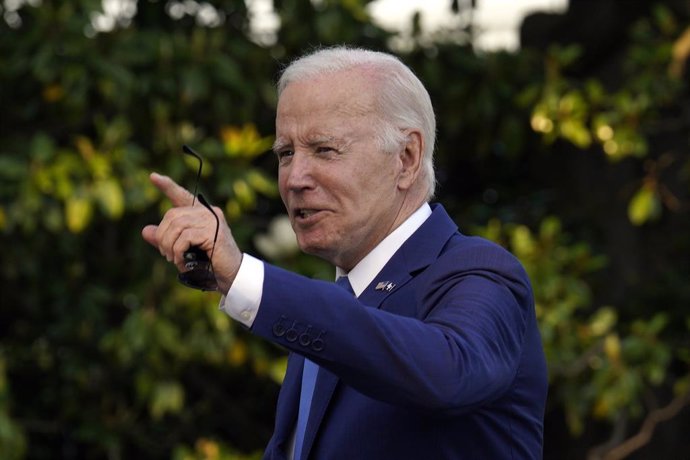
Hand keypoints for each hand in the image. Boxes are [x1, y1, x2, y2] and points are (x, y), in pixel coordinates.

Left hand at [141, 172, 242, 292]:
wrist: (231, 275)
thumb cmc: (209, 262)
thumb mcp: (183, 249)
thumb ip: (166, 239)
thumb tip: (145, 231)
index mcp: (201, 213)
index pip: (182, 196)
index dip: (167, 186)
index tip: (153, 177)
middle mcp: (208, 212)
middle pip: (172, 215)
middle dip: (163, 236)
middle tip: (165, 253)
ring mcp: (212, 220)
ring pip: (177, 226)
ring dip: (169, 245)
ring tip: (172, 258)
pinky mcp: (213, 231)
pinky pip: (185, 237)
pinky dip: (178, 250)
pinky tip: (180, 261)